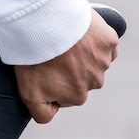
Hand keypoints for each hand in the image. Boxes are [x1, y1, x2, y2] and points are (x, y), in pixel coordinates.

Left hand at [13, 9, 118, 123]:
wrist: (44, 23)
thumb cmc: (35, 57)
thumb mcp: (29, 92)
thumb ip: (42, 112)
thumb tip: (52, 114)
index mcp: (78, 96)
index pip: (67, 91)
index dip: (55, 78)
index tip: (45, 66)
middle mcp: (96, 82)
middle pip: (82, 76)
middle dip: (70, 66)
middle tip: (53, 51)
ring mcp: (104, 60)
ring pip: (94, 58)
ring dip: (81, 50)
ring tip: (63, 39)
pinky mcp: (109, 40)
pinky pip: (104, 42)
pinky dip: (94, 37)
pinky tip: (78, 31)